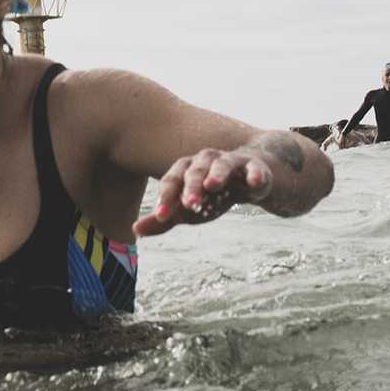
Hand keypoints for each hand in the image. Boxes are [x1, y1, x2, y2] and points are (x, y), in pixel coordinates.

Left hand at [133, 148, 273, 235]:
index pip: (172, 180)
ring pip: (222, 164)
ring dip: (216, 174)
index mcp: (187, 169)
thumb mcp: (188, 210)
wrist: (249, 181)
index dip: (166, 197)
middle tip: (189, 205)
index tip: (161, 216)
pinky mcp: (254, 167)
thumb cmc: (212, 195)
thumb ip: (164, 218)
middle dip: (191, 187)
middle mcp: (206, 160)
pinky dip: (254, 174)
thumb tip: (135, 229)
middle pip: (195, 171)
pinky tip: (253, 182)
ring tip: (212, 185)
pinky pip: (254, 168)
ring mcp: (231, 161)